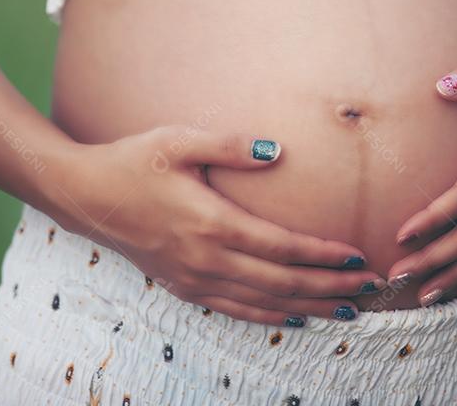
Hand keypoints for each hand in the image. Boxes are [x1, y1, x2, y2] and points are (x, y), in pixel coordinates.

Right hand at [47, 125, 385, 326]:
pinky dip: (270, 315)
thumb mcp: (179, 140)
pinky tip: (293, 315)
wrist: (85, 195)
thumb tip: (278, 151)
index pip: (282, 247)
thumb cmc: (133, 160)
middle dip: (330, 289)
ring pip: (263, 303)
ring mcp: (193, 278)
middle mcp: (206, 258)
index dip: (324, 256)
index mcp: (211, 222)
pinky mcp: (182, 286)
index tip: (358, 257)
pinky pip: (235, 309)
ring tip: (347, 311)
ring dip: (308, 307)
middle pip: (282, 283)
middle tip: (371, 290)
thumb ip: (231, 146)